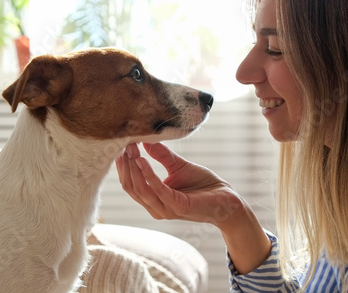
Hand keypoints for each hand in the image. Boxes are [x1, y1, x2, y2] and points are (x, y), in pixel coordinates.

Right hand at [116, 142, 241, 228]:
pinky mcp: (178, 207)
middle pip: (131, 187)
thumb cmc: (203, 185)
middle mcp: (155, 207)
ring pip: (140, 190)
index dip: (124, 165)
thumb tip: (145, 138)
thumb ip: (161, 155)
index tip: (121, 146)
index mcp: (153, 199)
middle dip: (125, 166)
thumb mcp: (177, 165)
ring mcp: (166, 209)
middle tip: (123, 145)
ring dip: (134, 169)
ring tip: (131, 150)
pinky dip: (149, 175)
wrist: (226, 199)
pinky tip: (143, 160)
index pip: (130, 183)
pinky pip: (158, 190)